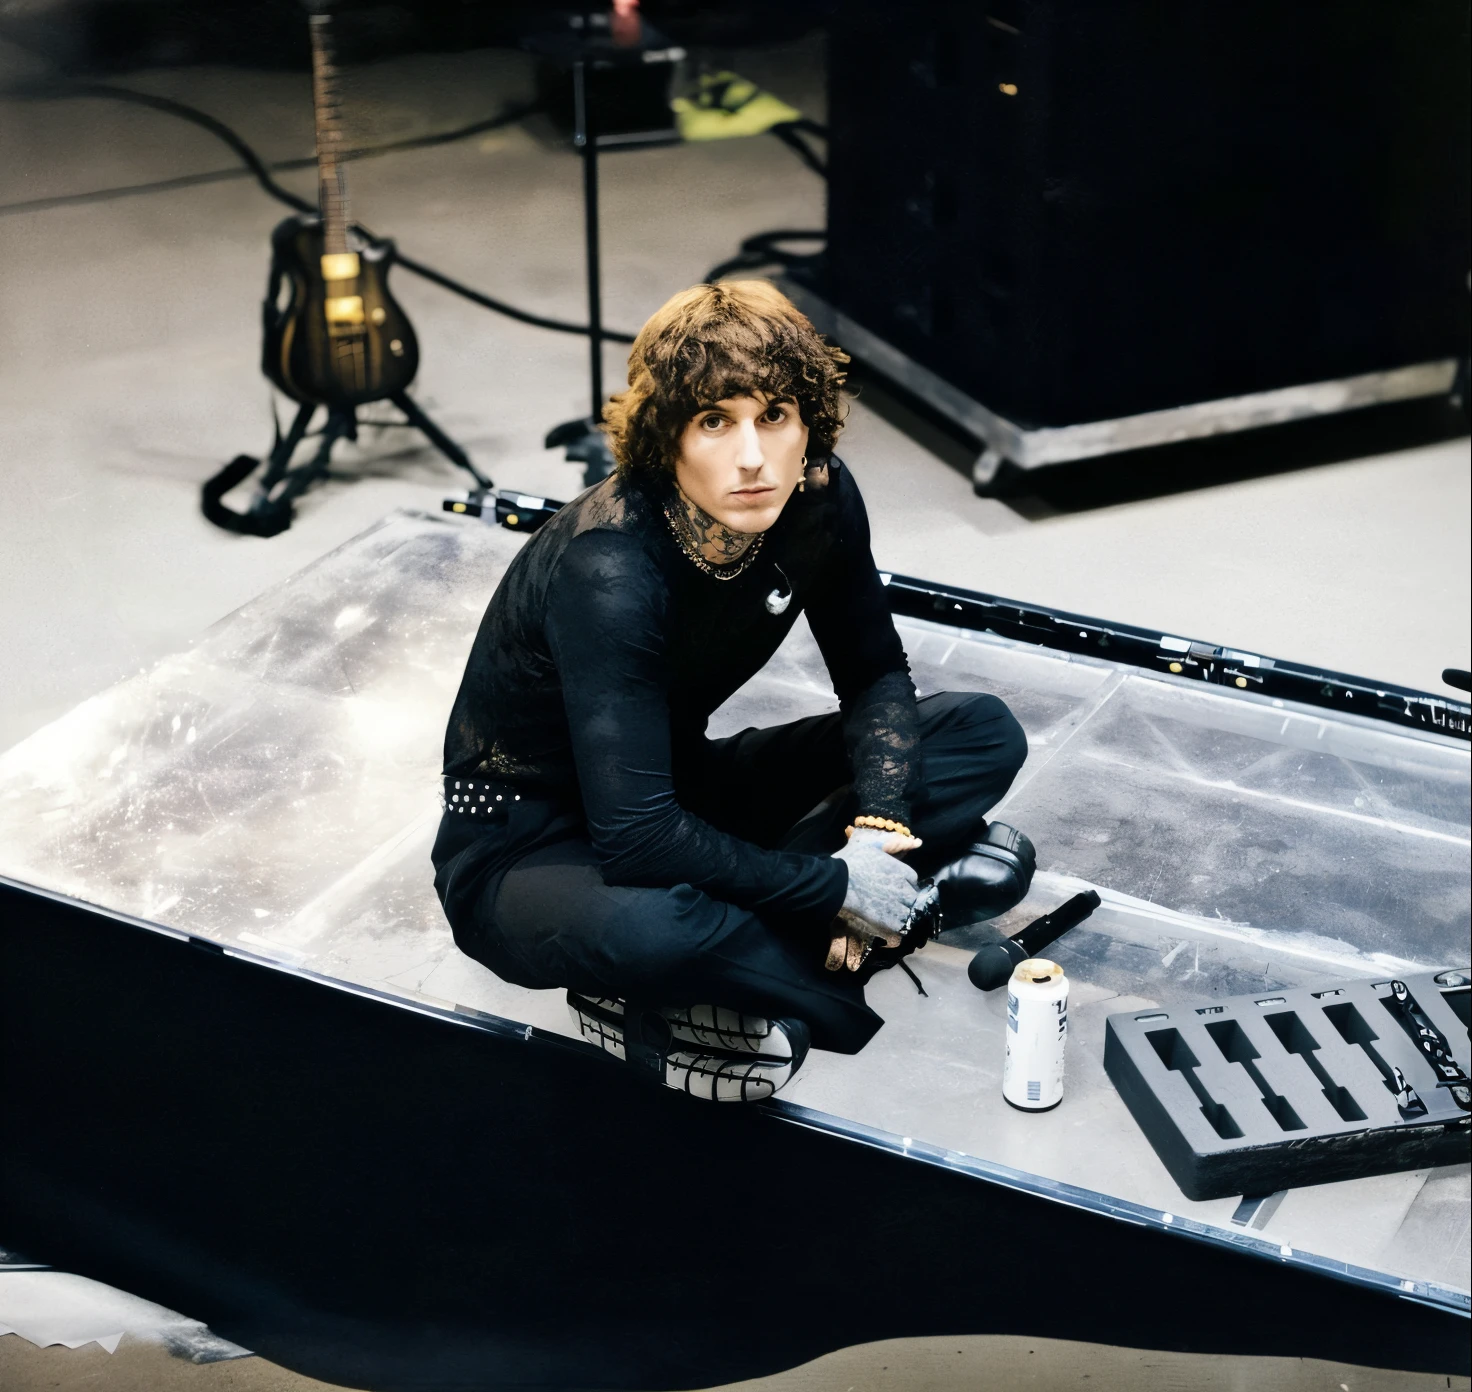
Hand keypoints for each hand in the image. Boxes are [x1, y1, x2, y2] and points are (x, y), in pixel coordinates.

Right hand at [831, 827, 921, 945]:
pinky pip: (901, 926)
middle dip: (906, 899)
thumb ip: (890, 844)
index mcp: (901, 870)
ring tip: (891, 914)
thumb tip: (913, 841)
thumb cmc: (851, 862)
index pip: (912, 879)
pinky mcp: (889, 919)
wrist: (837, 882)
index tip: (895, 885)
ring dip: (903, 913)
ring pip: (910, 912)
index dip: (904, 883)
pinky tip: (888, 923)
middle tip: (893, 901)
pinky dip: (897, 926)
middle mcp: (903, 887)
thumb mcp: (871, 847)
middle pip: (913, 897)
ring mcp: (897, 904)